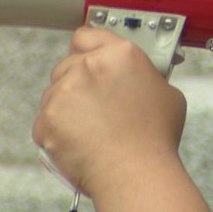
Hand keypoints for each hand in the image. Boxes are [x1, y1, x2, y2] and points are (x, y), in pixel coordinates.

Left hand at [33, 27, 186, 196]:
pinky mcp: (47, 118)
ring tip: (91, 131)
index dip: (88, 49)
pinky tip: (80, 144)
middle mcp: (89, 65)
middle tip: (95, 106)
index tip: (89, 59)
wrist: (136, 176)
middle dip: (77, 82)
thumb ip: (145, 77)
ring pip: (54, 93)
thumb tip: (137, 78)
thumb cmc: (156, 140)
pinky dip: (57, 132)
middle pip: (68, 64)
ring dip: (66, 107)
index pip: (88, 35)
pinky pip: (45, 121)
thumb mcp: (167, 94)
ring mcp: (64, 91)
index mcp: (121, 54)